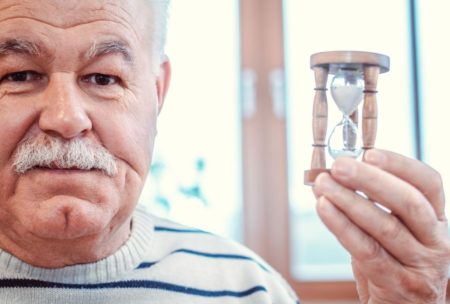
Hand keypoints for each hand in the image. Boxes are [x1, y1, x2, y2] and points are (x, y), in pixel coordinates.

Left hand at [313, 149, 449, 302]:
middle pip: (409, 202)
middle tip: (338, 165)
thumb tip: (335, 174)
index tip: (369, 153)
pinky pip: (367, 251)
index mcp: (435, 221)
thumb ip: (372, 206)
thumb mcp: (392, 233)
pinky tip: (323, 208)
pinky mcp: (400, 286)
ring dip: (349, 200)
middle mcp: (436, 242)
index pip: (429, 184)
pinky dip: (342, 226)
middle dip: (370, 180)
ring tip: (322, 184)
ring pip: (385, 226)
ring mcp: (422, 266)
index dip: (400, 165)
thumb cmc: (392, 267)